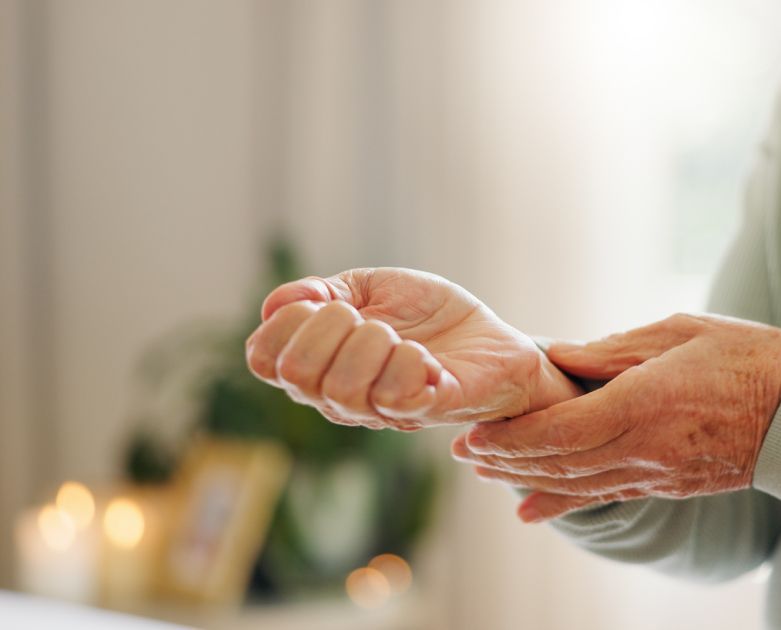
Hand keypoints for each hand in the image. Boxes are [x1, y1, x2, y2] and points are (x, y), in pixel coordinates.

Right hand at [245, 268, 581, 429]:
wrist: (491, 334)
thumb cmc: (428, 315)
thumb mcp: (370, 288)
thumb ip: (322, 293)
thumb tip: (275, 304)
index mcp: (320, 364)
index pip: (263, 359)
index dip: (285, 323)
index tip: (325, 302)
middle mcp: (340, 397)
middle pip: (298, 374)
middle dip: (331, 327)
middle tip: (368, 317)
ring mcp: (382, 409)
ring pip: (345, 389)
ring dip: (374, 343)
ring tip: (400, 337)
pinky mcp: (426, 410)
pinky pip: (398, 397)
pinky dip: (411, 362)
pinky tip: (427, 357)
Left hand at [450, 313, 780, 521]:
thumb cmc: (749, 358)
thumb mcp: (681, 332)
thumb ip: (616, 349)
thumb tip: (560, 356)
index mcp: (644, 402)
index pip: (562, 427)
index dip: (512, 436)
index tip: (474, 433)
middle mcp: (643, 446)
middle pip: (558, 461)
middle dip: (505, 459)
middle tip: (461, 453)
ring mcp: (655, 472)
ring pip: (575, 484)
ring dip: (524, 480)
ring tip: (485, 474)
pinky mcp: (666, 484)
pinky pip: (604, 496)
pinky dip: (562, 504)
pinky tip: (530, 511)